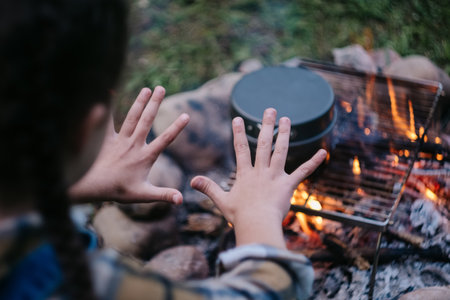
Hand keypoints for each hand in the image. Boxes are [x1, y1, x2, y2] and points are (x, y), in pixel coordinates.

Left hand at [69, 87, 188, 204]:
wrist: (93, 187)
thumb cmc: (119, 191)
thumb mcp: (144, 195)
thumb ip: (164, 195)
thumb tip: (181, 199)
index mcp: (145, 157)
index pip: (165, 140)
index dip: (176, 128)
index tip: (186, 115)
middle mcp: (134, 145)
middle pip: (147, 121)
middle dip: (155, 104)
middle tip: (162, 88)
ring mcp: (120, 140)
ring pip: (132, 117)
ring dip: (140, 102)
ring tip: (147, 89)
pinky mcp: (106, 139)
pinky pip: (108, 120)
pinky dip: (108, 107)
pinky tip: (109, 92)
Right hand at [191, 108, 326, 247]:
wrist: (257, 225)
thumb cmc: (239, 216)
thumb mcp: (221, 201)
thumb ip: (208, 188)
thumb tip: (191, 181)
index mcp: (245, 174)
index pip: (241, 150)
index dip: (239, 134)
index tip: (238, 119)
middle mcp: (261, 171)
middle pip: (263, 144)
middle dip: (266, 126)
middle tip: (270, 110)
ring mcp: (275, 177)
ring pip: (281, 151)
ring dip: (284, 135)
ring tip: (286, 119)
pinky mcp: (288, 186)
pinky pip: (302, 172)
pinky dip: (313, 162)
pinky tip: (323, 152)